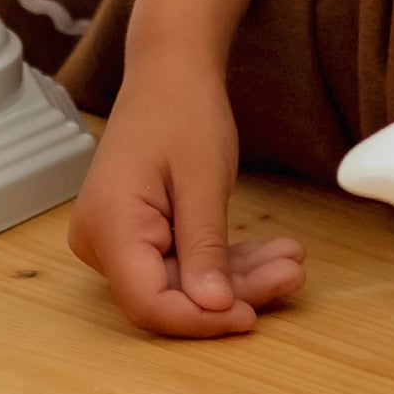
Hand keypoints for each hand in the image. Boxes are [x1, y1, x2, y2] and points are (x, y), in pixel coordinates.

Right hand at [70, 45, 305, 337]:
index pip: (148, 302)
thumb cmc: (182, 111)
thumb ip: (204, 249)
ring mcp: (119, 240)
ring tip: (291, 260)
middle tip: (291, 274)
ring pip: (183, 282)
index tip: (249, 316)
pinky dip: (227, 261)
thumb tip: (213, 308)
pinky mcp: (141, 236)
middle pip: (169, 294)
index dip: (199, 320)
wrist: (170, 73)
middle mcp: (102, 241)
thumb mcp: (203, 180)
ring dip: (240, 277)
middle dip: (233, 292)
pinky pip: (184, 263)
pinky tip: (273, 252)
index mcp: (109, 226)